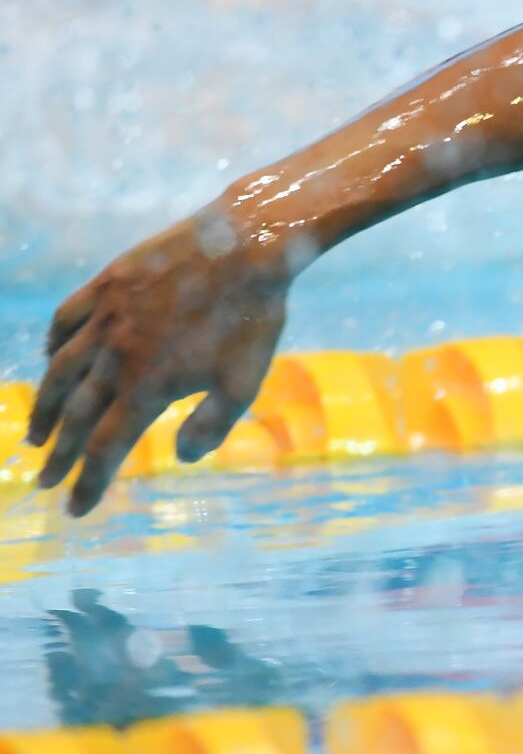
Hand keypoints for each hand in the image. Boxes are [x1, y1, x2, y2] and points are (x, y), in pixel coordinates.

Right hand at [26, 213, 288, 515]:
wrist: (248, 244)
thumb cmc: (253, 317)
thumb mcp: (246, 382)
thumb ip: (212, 425)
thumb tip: (182, 458)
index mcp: (148, 383)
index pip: (107, 447)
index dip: (89, 482)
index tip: (76, 509)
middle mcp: (116, 353)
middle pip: (76, 415)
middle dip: (60, 455)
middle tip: (44, 480)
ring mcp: (106, 315)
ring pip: (60, 370)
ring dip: (46, 407)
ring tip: (38, 435)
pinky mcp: (108, 282)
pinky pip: (67, 319)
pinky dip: (53, 346)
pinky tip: (50, 359)